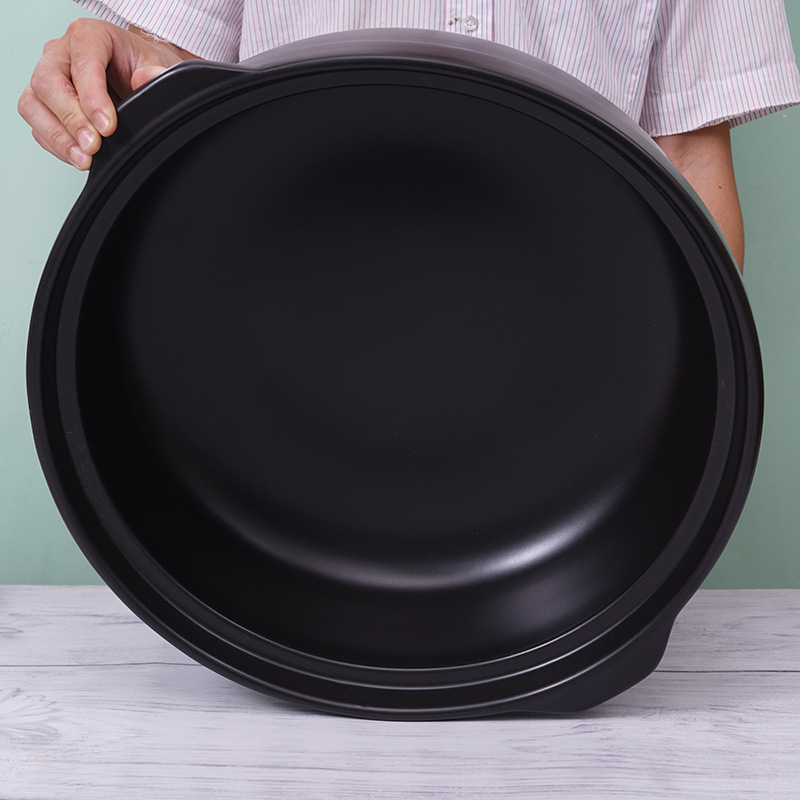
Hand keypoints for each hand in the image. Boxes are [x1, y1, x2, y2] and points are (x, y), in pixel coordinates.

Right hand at [18, 18, 197, 169]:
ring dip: (58, 136)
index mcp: (88, 36)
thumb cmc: (142, 67)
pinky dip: (56, 145)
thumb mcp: (159, 66)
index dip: (92, 98)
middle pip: (47, 82)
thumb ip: (156, 73)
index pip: (82, 63)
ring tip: (84, 158)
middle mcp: (61, 53)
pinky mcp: (45, 104)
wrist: (139, 77)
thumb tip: (146, 79)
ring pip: (33, 104)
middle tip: (93, 145)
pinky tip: (78, 156)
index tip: (108, 127)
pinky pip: (38, 125)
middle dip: (70, 119)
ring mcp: (49, 78)